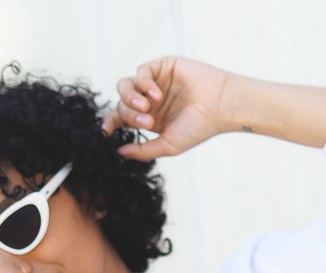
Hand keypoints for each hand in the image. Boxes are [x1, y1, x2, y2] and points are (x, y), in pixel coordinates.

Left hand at [100, 56, 231, 160]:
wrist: (219, 106)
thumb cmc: (198, 128)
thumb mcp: (168, 145)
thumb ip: (143, 150)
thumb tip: (119, 152)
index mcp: (149, 119)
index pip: (121, 118)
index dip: (110, 122)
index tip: (106, 131)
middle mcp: (149, 101)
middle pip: (122, 104)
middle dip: (129, 114)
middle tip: (147, 121)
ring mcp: (155, 83)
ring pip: (126, 85)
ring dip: (131, 98)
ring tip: (147, 107)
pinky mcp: (163, 67)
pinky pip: (141, 72)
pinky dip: (144, 83)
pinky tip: (157, 95)